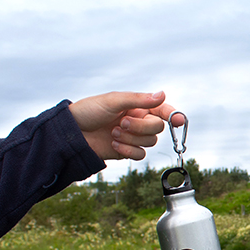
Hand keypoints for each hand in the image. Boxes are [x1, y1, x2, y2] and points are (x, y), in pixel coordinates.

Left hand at [68, 91, 183, 160]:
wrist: (72, 133)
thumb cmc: (88, 111)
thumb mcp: (112, 100)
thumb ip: (139, 99)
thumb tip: (162, 95)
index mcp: (137, 106)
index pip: (161, 110)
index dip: (172, 114)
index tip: (178, 120)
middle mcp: (138, 121)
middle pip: (157, 128)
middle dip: (141, 127)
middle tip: (122, 123)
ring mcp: (134, 137)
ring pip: (150, 142)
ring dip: (131, 139)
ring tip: (113, 133)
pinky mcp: (128, 151)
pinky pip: (140, 154)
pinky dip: (128, 150)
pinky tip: (113, 144)